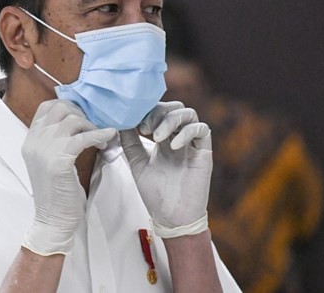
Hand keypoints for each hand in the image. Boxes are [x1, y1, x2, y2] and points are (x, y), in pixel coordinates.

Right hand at [22, 99, 116, 254]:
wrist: (53, 220)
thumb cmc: (58, 193)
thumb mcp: (50, 161)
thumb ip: (56, 141)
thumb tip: (77, 121)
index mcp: (30, 140)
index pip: (46, 108)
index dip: (67, 106)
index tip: (83, 114)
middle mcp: (34, 142)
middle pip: (60, 108)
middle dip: (81, 113)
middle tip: (94, 125)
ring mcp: (44, 150)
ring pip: (72, 120)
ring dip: (91, 125)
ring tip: (101, 137)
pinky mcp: (58, 161)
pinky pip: (83, 137)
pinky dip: (99, 135)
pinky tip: (109, 137)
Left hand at [120, 101, 211, 237]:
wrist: (171, 216)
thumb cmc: (155, 192)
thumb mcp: (136, 163)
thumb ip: (129, 142)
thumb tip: (120, 121)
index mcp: (163, 139)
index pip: (159, 111)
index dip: (148, 110)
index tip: (134, 122)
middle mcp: (179, 138)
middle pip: (175, 108)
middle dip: (158, 112)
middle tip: (144, 128)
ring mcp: (192, 144)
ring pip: (189, 114)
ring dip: (170, 120)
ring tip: (156, 136)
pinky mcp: (204, 152)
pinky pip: (202, 130)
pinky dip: (187, 132)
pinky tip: (173, 146)